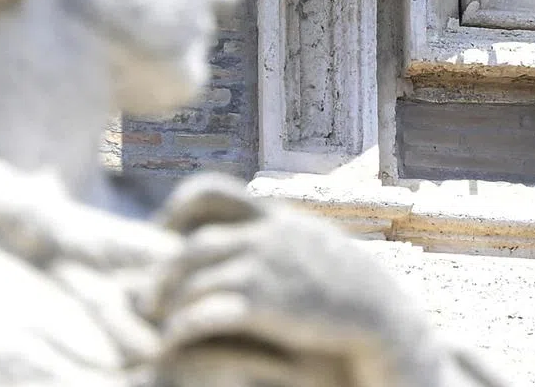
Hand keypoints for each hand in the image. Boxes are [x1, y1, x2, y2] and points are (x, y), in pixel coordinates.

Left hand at [139, 174, 451, 386]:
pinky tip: (172, 345)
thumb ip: (286, 235)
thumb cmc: (353, 290)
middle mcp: (266, 236)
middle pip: (192, 244)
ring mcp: (264, 268)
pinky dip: (181, 329)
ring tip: (160, 325)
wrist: (385, 318)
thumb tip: (265, 227)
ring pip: (192, 280)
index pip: (211, 190)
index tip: (164, 235)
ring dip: (168, 305)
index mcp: (277, 217)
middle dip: (163, 271)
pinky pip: (204, 313)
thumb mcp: (319, 245)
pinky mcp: (264, 306)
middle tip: (149, 297)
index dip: (177, 209)